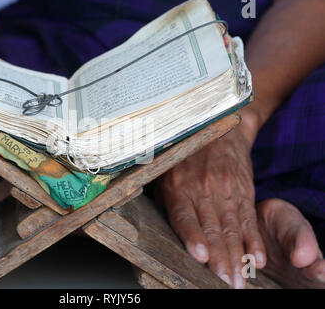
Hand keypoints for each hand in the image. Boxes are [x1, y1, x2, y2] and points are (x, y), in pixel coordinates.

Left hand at [157, 114, 265, 288]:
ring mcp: (225, 190)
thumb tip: (158, 231)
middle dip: (219, 259)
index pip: (185, 216)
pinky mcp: (243, 191)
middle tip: (226, 283)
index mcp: (179, 187)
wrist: (220, 131)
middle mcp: (202, 189)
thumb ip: (165, 201)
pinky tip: (256, 258)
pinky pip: (248, 219)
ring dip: (236, 257)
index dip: (193, 236)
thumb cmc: (186, 157)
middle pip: (211, 229)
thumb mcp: (166, 173)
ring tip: (239, 280)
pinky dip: (253, 241)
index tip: (200, 256)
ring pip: (231, 229)